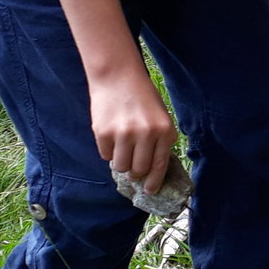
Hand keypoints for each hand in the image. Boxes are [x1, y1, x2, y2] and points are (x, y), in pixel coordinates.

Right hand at [89, 73, 177, 194]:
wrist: (118, 77)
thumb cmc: (143, 98)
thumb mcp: (160, 118)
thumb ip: (159, 142)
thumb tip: (151, 171)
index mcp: (164, 131)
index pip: (160, 165)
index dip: (154, 182)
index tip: (150, 191)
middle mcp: (146, 134)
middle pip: (138, 170)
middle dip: (135, 172)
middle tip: (133, 165)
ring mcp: (124, 134)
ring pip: (121, 166)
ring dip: (121, 162)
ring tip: (122, 147)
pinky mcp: (104, 133)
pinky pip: (105, 155)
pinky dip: (108, 150)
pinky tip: (112, 134)